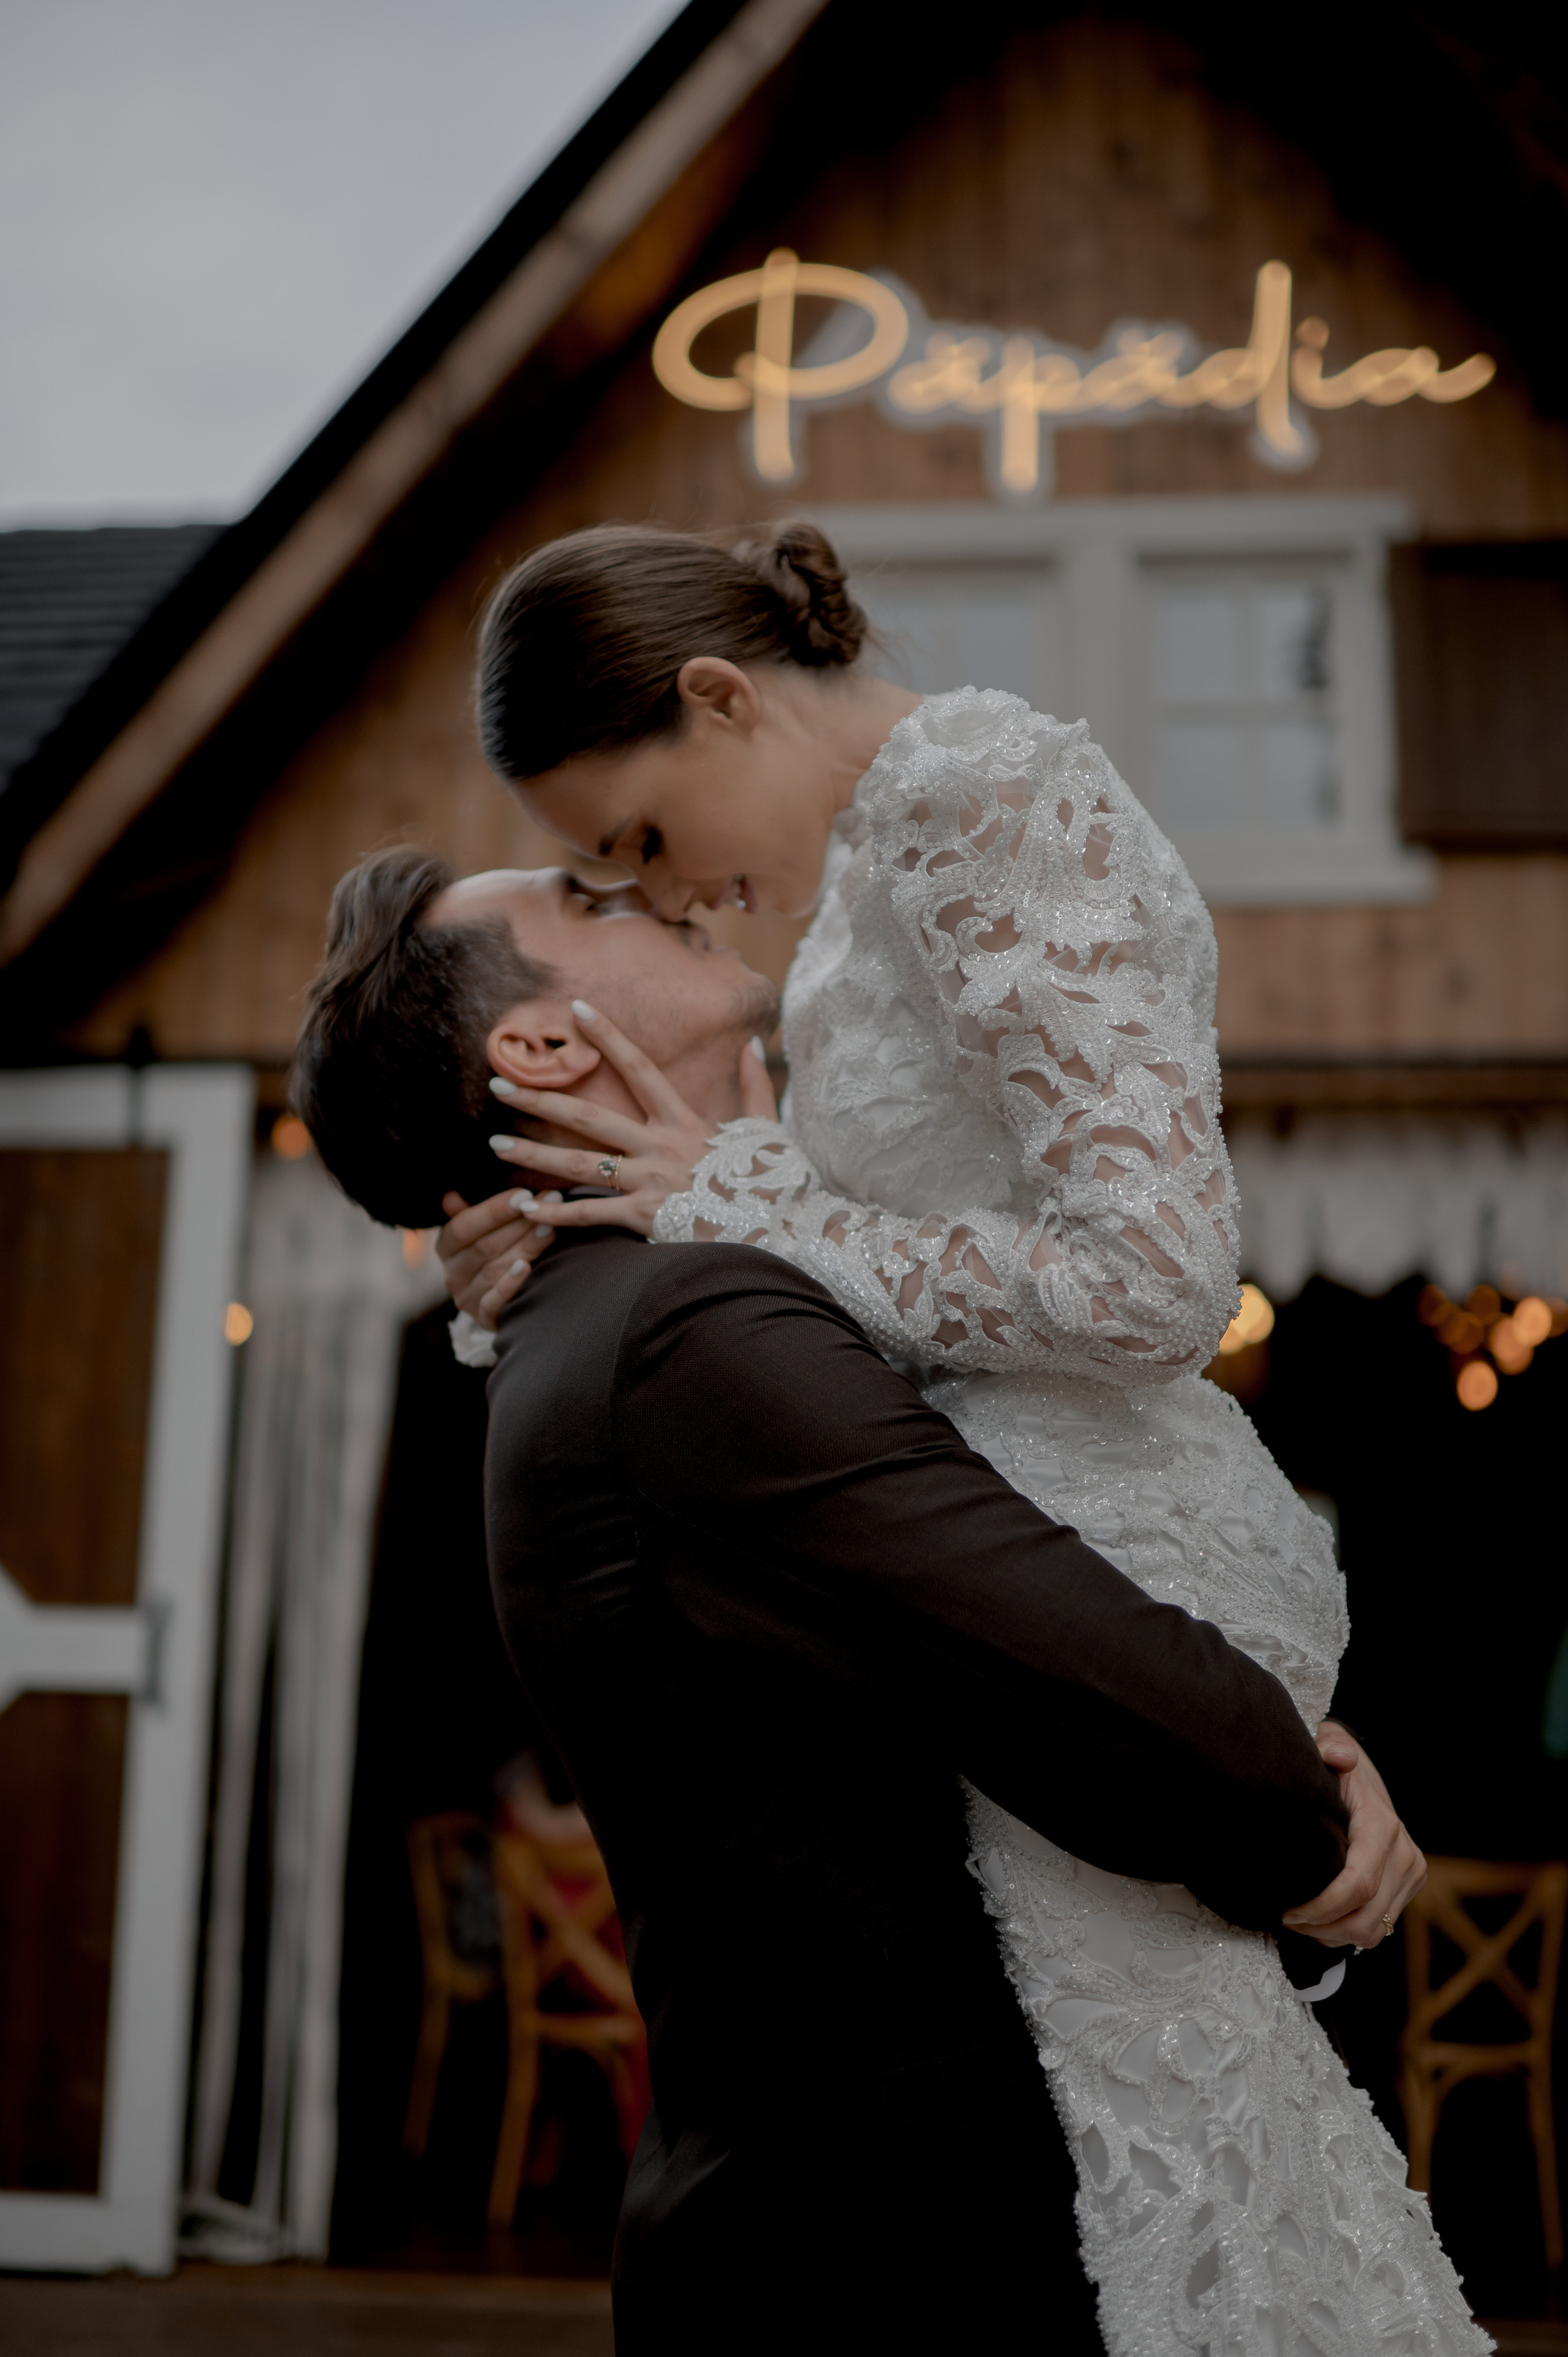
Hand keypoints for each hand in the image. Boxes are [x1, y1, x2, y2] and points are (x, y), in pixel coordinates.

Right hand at [437, 1187, 560, 1330]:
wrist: (506, 1298)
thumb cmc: (498, 1249)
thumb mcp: (483, 1229)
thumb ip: (470, 1212)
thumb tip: (451, 1196)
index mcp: (446, 1248)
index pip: (462, 1227)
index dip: (493, 1211)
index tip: (523, 1196)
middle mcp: (452, 1275)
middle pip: (483, 1247)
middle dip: (519, 1224)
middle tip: (548, 1206)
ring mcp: (467, 1299)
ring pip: (493, 1271)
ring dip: (524, 1247)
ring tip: (549, 1228)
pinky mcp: (484, 1319)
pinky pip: (493, 1303)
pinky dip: (509, 1285)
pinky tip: (525, 1267)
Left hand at [486, 1003, 776, 1239]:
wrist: (781, 1230)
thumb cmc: (772, 1182)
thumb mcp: (766, 1128)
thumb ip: (754, 1086)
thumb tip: (752, 1045)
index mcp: (684, 1120)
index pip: (639, 1067)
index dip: (608, 1035)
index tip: (575, 1009)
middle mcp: (660, 1146)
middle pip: (588, 1116)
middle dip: (539, 1100)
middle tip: (497, 1086)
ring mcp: (651, 1182)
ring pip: (578, 1165)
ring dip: (532, 1156)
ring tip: (494, 1145)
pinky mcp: (646, 1217)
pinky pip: (591, 1214)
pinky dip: (556, 1214)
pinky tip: (525, 1210)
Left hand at [1281, 1722, 1425, 1949]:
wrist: (1361, 1772)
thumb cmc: (1333, 1765)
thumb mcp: (1327, 1747)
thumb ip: (1330, 1748)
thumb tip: (1337, 1756)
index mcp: (1381, 1826)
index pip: (1358, 1884)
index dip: (1323, 1907)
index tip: (1289, 1911)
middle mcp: (1404, 1853)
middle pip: (1366, 1918)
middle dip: (1322, 1929)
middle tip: (1287, 1920)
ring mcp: (1411, 1871)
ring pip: (1375, 1930)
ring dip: (1333, 1935)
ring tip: (1300, 1921)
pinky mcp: (1409, 1884)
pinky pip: (1380, 1926)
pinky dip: (1348, 1932)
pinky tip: (1320, 1920)